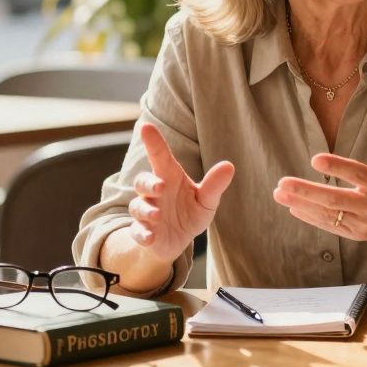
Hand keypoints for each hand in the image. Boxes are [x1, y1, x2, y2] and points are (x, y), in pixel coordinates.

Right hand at [128, 123, 234, 263]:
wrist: (176, 240)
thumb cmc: (190, 212)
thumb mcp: (206, 200)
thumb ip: (214, 185)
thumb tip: (229, 166)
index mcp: (169, 177)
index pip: (159, 156)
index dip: (153, 142)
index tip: (146, 126)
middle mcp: (154, 193)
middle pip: (142, 181)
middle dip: (148, 183)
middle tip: (161, 187)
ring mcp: (147, 212)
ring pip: (137, 206)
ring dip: (146, 210)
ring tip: (157, 216)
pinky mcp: (143, 232)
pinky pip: (137, 232)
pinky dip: (142, 234)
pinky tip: (151, 238)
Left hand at [273, 113, 366, 255]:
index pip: (357, 174)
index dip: (337, 167)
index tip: (315, 159)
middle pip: (335, 199)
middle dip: (306, 191)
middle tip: (282, 182)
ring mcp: (362, 222)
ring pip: (328, 214)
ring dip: (302, 204)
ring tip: (279, 193)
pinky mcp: (355, 234)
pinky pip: (330, 226)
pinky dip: (310, 217)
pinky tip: (292, 207)